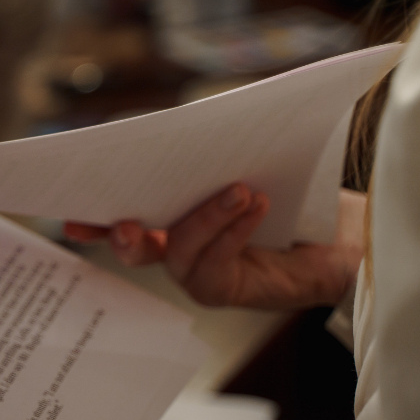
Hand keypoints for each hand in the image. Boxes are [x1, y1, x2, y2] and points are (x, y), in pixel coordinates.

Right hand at [64, 184, 366, 309]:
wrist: (348, 234)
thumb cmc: (296, 193)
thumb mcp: (248, 164)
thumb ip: (212, 157)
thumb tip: (188, 129)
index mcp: (172, 219)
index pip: (126, 219)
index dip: (94, 220)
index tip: (71, 216)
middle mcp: (178, 250)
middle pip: (137, 250)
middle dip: (127, 236)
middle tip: (127, 223)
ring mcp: (201, 273)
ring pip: (179, 253)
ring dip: (204, 218)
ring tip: (238, 189)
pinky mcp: (230, 290)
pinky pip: (215, 267)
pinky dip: (233, 232)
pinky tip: (255, 205)